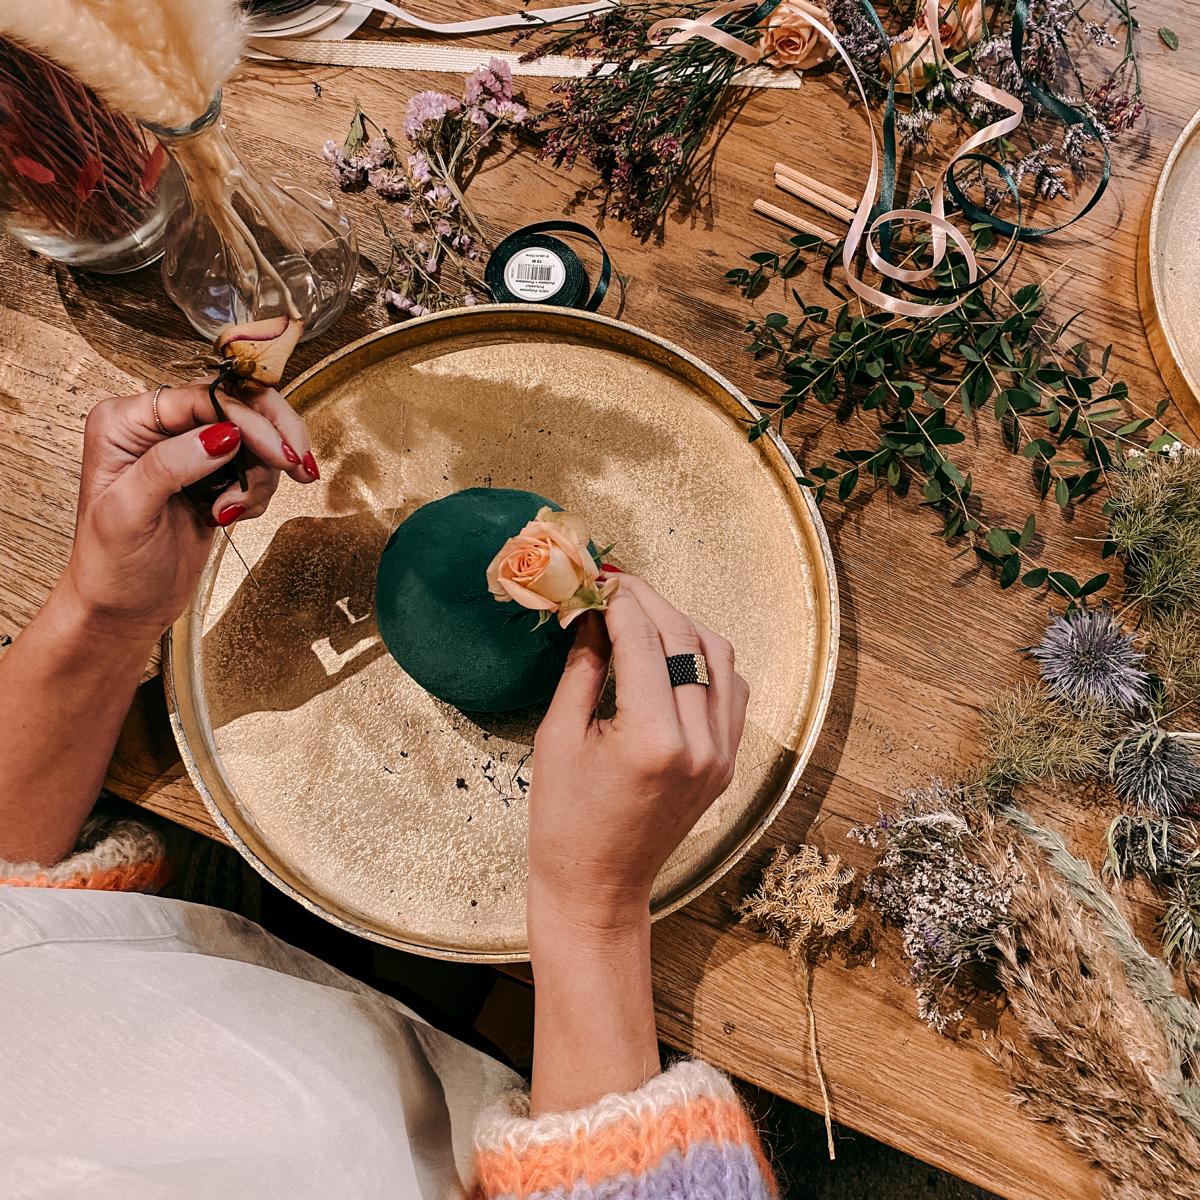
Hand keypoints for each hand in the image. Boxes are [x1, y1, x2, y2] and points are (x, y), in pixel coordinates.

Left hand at [58, 381, 315, 642]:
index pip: (201, 399)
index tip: (279, 452)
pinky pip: (254, 466)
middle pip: (236, 405)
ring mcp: (186, 451)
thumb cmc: (109, 566)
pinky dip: (258, 490)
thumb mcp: (128, 514)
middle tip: (295, 465)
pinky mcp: (209, 477)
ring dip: (261, 474)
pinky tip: (235, 514)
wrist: (122, 609)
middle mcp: (156, 428)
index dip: (248, 420)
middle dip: (272, 434)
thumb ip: (169, 466)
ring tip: (237, 509)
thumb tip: (223, 435)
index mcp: (124, 423)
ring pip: (252, 438)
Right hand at [528, 574, 749, 932]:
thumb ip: (583, 667)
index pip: (642, 640)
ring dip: (682, 624)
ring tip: (641, 611)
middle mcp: (700, 743)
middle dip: (649, 602)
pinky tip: (672, 651)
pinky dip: (705, 658)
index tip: (597, 579)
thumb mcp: (559, 736)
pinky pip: (730, 689)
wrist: (599, 887)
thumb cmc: (564, 820)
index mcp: (652, 739)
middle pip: (685, 639)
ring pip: (719, 657)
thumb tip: (591, 612)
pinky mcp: (727, 762)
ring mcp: (721, 754)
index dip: (618, 599)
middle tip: (615, 584)